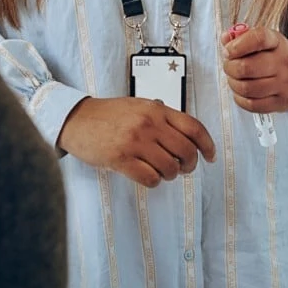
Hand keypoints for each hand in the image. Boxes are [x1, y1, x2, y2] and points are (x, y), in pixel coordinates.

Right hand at [58, 96, 215, 187]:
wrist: (76, 119)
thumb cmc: (108, 115)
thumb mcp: (139, 106)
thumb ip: (161, 117)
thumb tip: (187, 135)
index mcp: (156, 109)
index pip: (194, 127)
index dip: (207, 145)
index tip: (211, 156)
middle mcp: (149, 124)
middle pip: (186, 151)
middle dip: (189, 165)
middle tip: (184, 169)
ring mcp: (135, 141)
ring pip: (170, 167)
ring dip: (170, 174)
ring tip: (161, 171)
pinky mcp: (120, 158)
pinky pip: (150, 178)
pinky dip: (154, 181)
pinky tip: (147, 176)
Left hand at [222, 26, 287, 113]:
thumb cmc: (275, 57)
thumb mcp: (263, 41)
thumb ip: (242, 37)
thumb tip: (226, 38)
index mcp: (277, 42)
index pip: (258, 38)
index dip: (237, 45)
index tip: (227, 50)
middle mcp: (284, 62)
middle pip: (246, 67)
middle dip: (229, 67)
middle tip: (229, 66)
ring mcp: (284, 84)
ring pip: (246, 88)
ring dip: (233, 83)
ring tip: (235, 79)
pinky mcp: (281, 102)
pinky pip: (251, 104)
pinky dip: (240, 98)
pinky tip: (242, 92)